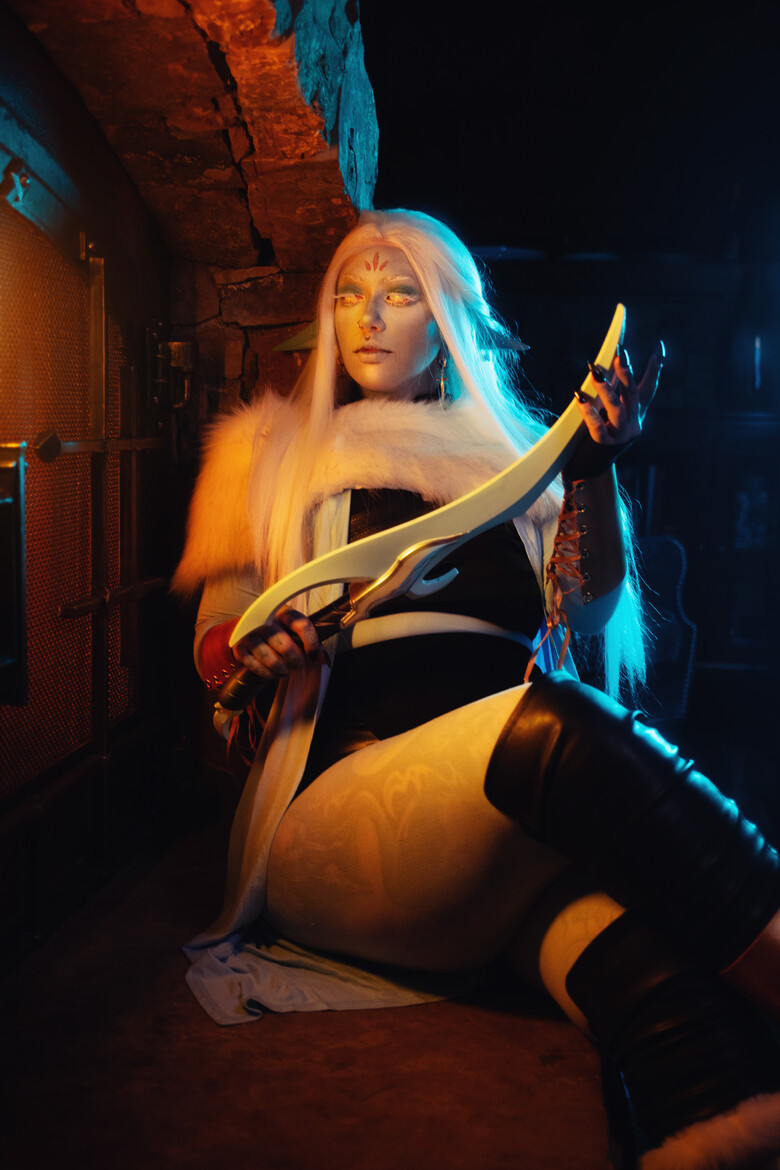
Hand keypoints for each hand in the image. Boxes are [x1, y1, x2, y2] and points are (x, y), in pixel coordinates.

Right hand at [232, 605, 321, 678]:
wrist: (251, 635)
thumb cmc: (280, 634)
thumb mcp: (295, 633)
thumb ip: (311, 644)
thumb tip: (323, 659)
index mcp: (283, 613)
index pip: (301, 625)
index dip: (310, 642)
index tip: (313, 655)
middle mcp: (264, 621)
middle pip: (284, 645)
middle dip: (295, 659)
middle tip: (298, 663)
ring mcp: (250, 634)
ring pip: (269, 658)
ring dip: (281, 668)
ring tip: (285, 670)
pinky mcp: (239, 648)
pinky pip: (255, 666)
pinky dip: (267, 673)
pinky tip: (272, 672)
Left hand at [565, 341, 663, 479]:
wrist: (590, 470)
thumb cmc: (597, 437)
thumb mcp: (609, 414)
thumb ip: (613, 394)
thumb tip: (609, 367)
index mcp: (636, 416)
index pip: (648, 390)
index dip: (654, 370)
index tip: (657, 348)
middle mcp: (633, 425)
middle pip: (634, 396)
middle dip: (627, 373)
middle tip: (620, 354)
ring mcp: (621, 437)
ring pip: (617, 410)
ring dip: (607, 390)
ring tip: (595, 372)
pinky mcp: (605, 446)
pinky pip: (597, 428)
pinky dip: (589, 412)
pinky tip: (580, 398)